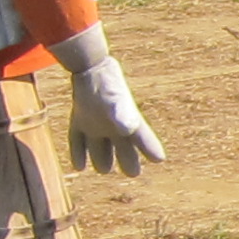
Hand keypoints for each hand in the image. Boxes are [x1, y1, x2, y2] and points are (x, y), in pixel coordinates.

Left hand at [55, 34, 166, 174]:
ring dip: (101, 160)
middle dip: (128, 162)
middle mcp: (114, 126)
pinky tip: (78, 167)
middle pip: (124, 150)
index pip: (144, 140)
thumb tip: (128, 128)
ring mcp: (96, 124)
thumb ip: (122, 114)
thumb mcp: (116, 100)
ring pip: (100, 149)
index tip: (159, 158)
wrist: (89, 66)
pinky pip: (78, 141)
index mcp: (128, 122)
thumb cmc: (106, 84)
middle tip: (133, 172)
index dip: (151, 149)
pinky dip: (79, 155)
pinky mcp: (80, 120)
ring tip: (103, 169)